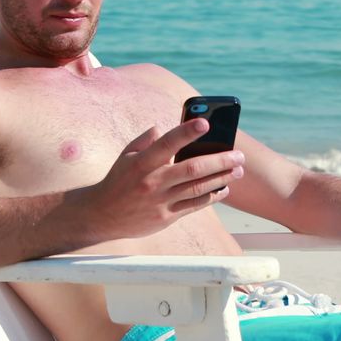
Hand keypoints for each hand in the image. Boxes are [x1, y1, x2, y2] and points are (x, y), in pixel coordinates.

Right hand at [84, 118, 244, 238]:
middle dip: (219, 161)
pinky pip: (194, 206)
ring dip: (221, 179)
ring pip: (197, 188)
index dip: (186, 132)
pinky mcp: (165, 217)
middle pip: (192, 169)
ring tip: (238, 170)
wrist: (102, 215)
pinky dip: (212, 197)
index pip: (167, 143)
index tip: (205, 123)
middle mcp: (152, 182)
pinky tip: (224, 189)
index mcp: (141, 162)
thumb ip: (145, 141)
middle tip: (239, 155)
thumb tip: (162, 128)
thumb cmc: (118, 180)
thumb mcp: (126, 156)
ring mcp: (160, 201)